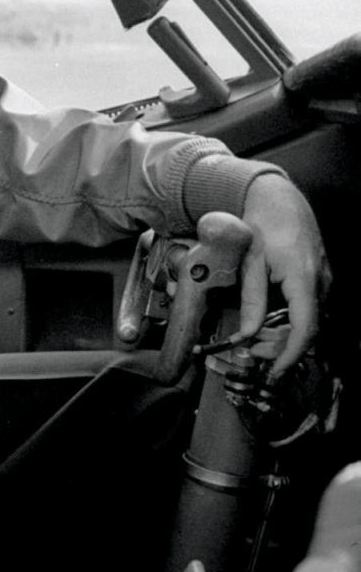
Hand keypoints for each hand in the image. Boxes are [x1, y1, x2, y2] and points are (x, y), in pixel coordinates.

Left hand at [238, 174, 330, 375]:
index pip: (305, 328)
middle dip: (282, 348)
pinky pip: (309, 309)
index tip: (275, 370)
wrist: (280, 201)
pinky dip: (291, 322)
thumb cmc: (262, 226)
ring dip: (286, 335)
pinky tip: (270, 322)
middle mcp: (321, 283)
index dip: (291, 354)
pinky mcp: (320, 279)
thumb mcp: (250, 262)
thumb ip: (251, 299)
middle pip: (308, 330)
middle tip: (253, 352)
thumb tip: (247, 333)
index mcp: (303, 279)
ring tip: (257, 338)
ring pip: (310, 321)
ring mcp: (324, 281)